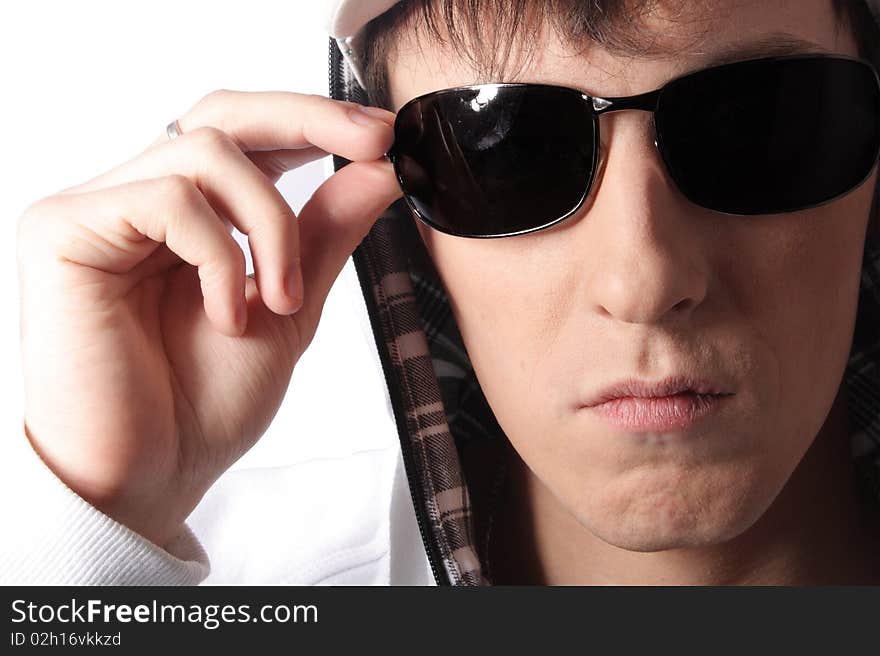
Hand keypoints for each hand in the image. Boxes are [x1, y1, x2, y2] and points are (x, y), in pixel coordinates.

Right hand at [16, 90, 401, 547]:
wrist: (149, 477)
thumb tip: (377, 171)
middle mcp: (134, 198)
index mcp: (185, 216)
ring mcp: (95, 210)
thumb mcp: (287, 307)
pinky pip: (169, 201)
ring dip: (271, 227)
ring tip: (280, 302)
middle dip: (309, 119)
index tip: (382, 137)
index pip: (245, 133)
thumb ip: (324, 235)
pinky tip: (225, 315)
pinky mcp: (61, 230)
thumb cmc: (203, 403)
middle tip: (373, 145)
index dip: (314, 119)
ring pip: (206, 152)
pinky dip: (221, 259)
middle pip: (220, 113)